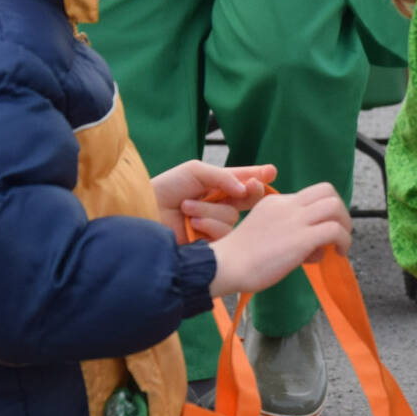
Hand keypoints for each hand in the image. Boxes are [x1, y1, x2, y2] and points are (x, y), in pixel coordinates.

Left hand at [150, 161, 273, 243]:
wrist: (145, 212)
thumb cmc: (165, 189)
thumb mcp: (195, 171)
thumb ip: (224, 177)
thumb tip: (246, 189)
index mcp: (215, 188)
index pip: (243, 182)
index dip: (258, 178)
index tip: (271, 172)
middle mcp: (218, 206)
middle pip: (247, 200)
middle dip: (250, 192)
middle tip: (251, 187)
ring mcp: (215, 226)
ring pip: (233, 217)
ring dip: (210, 210)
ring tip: (187, 208)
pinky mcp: (212, 244)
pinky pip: (225, 233)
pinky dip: (208, 225)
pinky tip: (192, 224)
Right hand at [207, 184, 352, 295]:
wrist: (226, 265)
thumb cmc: (239, 259)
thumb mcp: (263, 231)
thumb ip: (286, 231)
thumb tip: (313, 247)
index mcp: (276, 201)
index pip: (310, 195)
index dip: (322, 212)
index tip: (320, 233)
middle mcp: (287, 205)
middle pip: (327, 191)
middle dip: (340, 212)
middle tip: (338, 234)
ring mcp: (295, 220)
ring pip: (334, 206)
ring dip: (345, 226)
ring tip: (341, 245)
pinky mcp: (301, 238)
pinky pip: (335, 230)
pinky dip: (344, 241)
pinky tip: (339, 254)